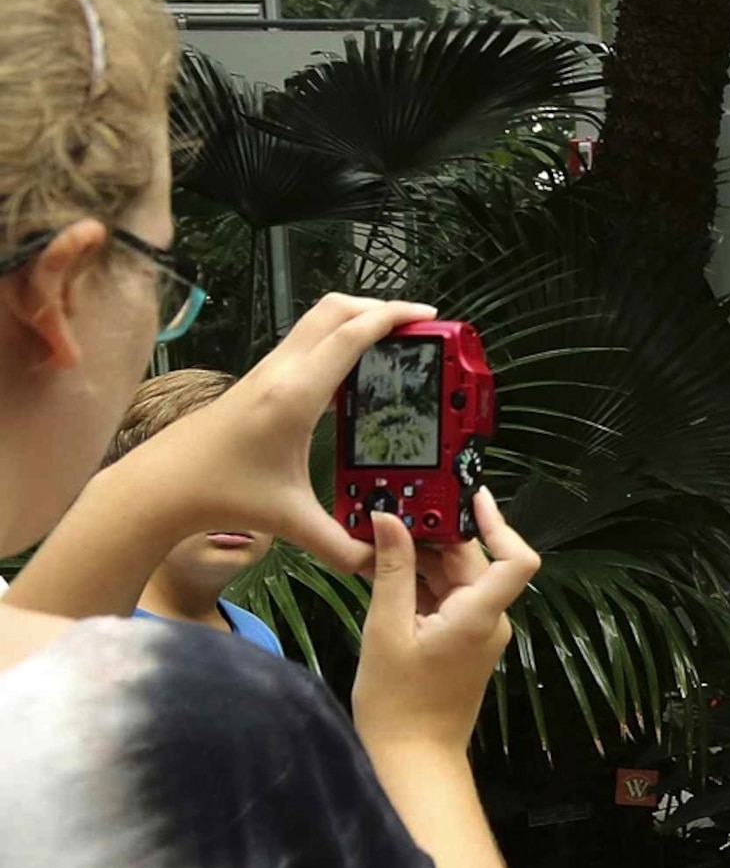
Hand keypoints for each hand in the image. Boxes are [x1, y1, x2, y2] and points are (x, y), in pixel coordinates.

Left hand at [139, 293, 434, 575]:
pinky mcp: (260, 378)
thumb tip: (383, 561)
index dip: (393, 317)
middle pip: (335, 309)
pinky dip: (338, 337)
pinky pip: (307, 340)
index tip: (429, 315)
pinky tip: (356, 369)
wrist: (162, 486)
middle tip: (420, 324)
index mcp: (295, 395)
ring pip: (318, 319)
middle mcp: (281, 372)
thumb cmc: (223, 495)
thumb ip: (344, 546)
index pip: (351, 335)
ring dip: (358, 318)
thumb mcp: (293, 522)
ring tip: (396, 340)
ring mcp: (267, 370)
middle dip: (381, 307)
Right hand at [354, 490, 537, 759]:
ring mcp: (477, 630)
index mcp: (480, 615)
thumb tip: (389, 518)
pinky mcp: (460, 638)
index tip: (468, 494)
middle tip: (391, 508)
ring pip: (455, 576)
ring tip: (376, 535)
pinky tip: (382, 568)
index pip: (517, 559)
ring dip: (421, 557)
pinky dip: (418, 581)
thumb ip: (393, 570)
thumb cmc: (398, 700)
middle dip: (436, 534)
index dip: (499, 523)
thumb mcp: (387, 628)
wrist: (411, 755)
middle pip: (473, 560)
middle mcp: (489, 619)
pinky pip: (445, 597)